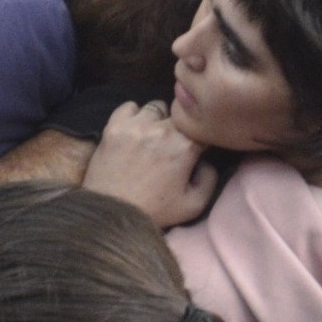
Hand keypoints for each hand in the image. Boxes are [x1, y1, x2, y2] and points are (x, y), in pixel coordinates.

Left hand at [84, 100, 219, 227]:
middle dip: (179, 128)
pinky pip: (128, 107)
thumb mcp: (195, 204)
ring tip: (151, 136)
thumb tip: (206, 159)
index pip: (202, 127)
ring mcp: (136, 126)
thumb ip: (210, 177)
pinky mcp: (113, 127)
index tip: (194, 147)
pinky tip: (133, 131)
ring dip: (157, 119)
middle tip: (170, 145)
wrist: (110, 215)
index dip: (200, 136)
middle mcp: (162, 130)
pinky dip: (132, 115)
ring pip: (155, 108)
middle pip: (179, 114)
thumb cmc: (154, 211)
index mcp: (186, 145)